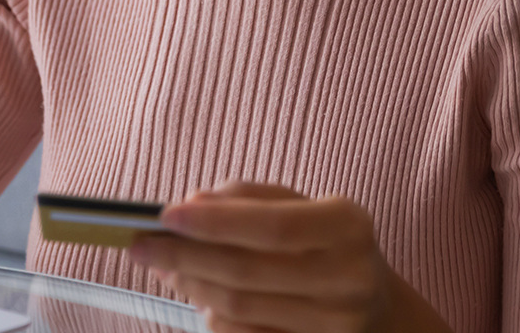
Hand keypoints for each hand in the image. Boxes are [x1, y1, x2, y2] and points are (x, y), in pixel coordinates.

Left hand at [126, 181, 451, 332]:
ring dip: (190, 285)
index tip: (166, 215)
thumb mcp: (306, 206)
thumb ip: (251, 198)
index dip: (214, 222)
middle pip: (246, 271)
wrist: (379, 309)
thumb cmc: (329, 246)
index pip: (272, 225)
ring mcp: (333, 323)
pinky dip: (212, 315)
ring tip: (163, 266)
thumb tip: (193, 201)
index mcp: (347, 227)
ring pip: (239, 308)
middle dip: (184, 257)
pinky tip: (198, 295)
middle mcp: (348, 278)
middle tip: (141, 244)